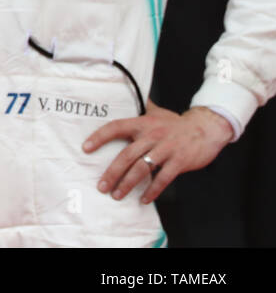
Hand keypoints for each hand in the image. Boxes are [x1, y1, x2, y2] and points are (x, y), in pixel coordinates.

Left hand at [84, 100, 233, 204]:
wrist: (206, 129)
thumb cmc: (177, 123)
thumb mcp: (157, 112)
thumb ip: (141, 107)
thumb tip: (126, 93)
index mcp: (143, 123)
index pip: (116, 127)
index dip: (99, 137)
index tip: (86, 148)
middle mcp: (152, 135)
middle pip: (127, 155)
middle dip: (112, 172)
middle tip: (101, 186)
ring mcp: (166, 149)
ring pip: (142, 169)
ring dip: (127, 184)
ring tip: (117, 195)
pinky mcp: (179, 161)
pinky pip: (163, 178)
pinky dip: (152, 190)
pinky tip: (144, 199)